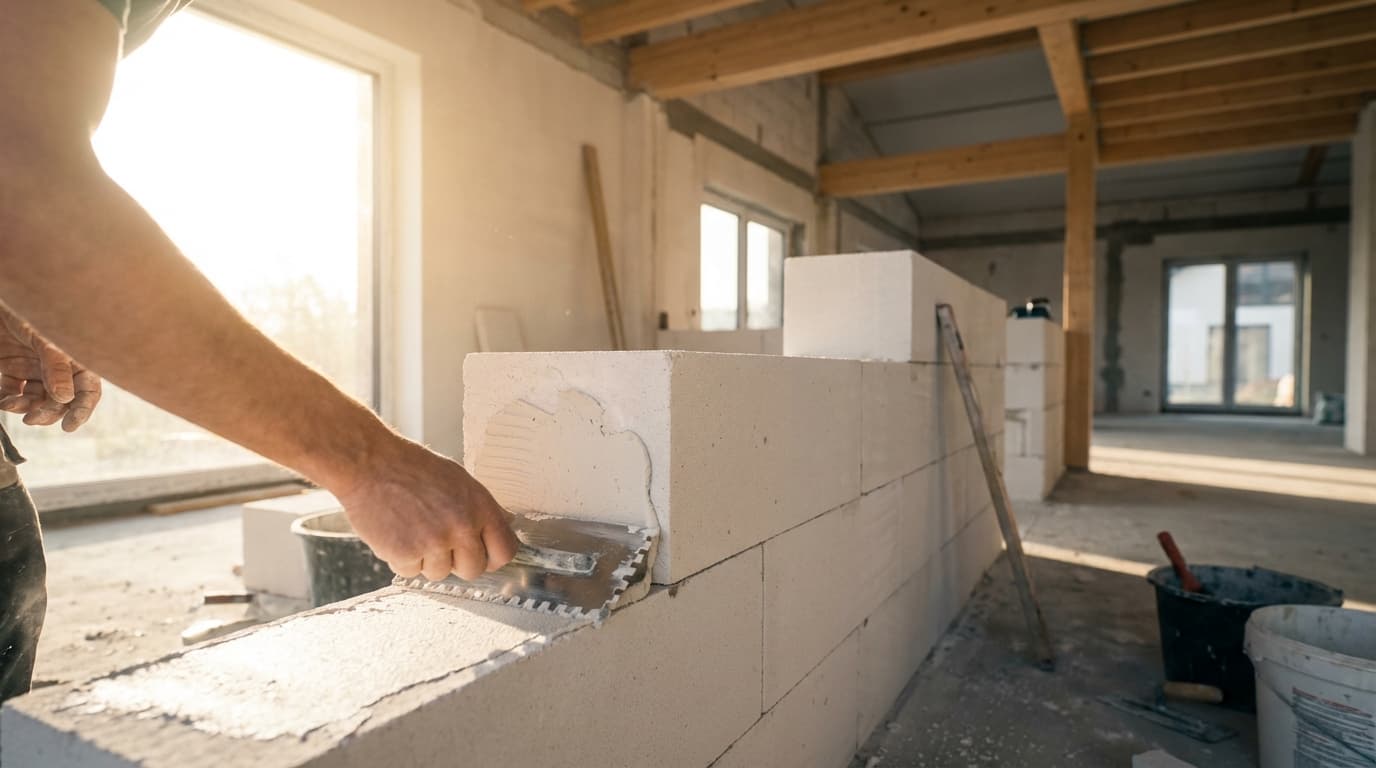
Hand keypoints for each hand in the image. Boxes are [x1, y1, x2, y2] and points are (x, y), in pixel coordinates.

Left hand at [0, 305, 100, 430]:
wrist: (2, 295)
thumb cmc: (24, 308)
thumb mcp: (42, 337)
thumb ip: (55, 366)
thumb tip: (66, 398)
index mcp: (75, 357)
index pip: (87, 389)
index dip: (82, 409)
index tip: (69, 426)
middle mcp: (58, 366)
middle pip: (62, 399)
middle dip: (48, 411)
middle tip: (31, 419)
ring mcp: (35, 368)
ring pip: (38, 399)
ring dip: (26, 407)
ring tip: (10, 404)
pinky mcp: (12, 368)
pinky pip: (14, 391)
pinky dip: (8, 400)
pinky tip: (2, 399)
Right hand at [335, 436, 518, 581]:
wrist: (370, 464)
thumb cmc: (412, 468)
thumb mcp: (459, 479)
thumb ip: (482, 507)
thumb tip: (505, 526)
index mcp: (479, 507)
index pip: (504, 551)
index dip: (492, 557)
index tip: (481, 555)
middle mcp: (461, 527)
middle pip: (473, 570)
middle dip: (458, 562)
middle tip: (440, 543)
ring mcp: (433, 543)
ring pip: (440, 574)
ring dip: (427, 560)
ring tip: (413, 530)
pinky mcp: (405, 554)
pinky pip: (411, 572)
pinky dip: (403, 560)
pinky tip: (396, 534)